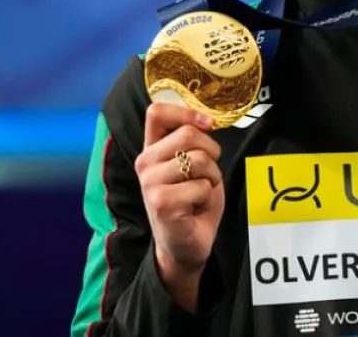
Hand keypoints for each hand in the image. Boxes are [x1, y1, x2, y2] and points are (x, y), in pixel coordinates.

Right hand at [135, 102, 224, 310]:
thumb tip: (207, 120)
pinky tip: (196, 209)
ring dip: (212, 177)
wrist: (185, 245)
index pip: (157, 112)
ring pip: (199, 160)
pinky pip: (202, 186)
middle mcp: (145, 163)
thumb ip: (192, 142)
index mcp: (151, 149)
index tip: (207, 125)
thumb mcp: (192, 165)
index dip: (187, 113)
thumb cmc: (192, 201)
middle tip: (207, 175)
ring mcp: (150, 183)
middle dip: (212, 152)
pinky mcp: (162, 203)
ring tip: (201, 193)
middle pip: (188, 134)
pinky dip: (208, 197)